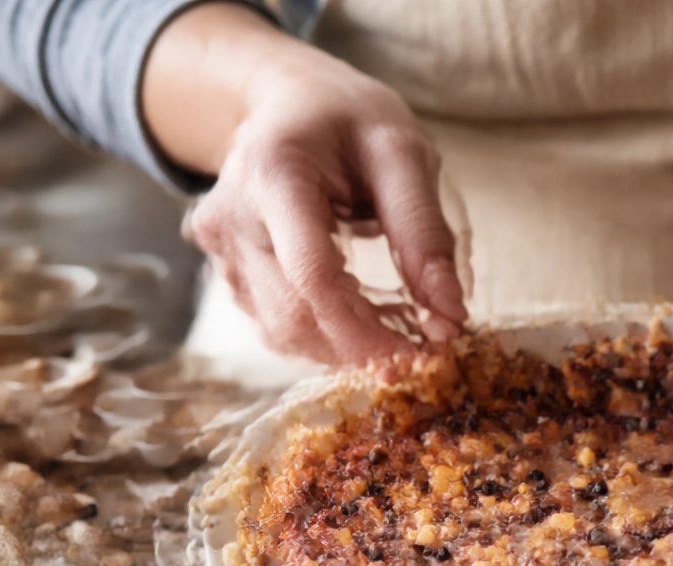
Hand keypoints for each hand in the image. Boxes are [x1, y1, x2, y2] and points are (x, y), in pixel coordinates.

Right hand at [144, 3, 465, 363]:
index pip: (313, 277)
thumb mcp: (403, 154)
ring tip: (395, 329)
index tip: (419, 356)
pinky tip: (360, 315)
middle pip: (294, 315)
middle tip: (419, 350)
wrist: (288, 103)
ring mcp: (222, 250)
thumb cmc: (349, 119)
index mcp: (272, 175)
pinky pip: (275, 325)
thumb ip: (425, 233)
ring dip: (344, 347)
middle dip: (361, 346)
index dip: (367, 331)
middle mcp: (231, 218)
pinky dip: (324, 335)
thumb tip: (449, 316)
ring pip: (281, 331)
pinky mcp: (227, 272)